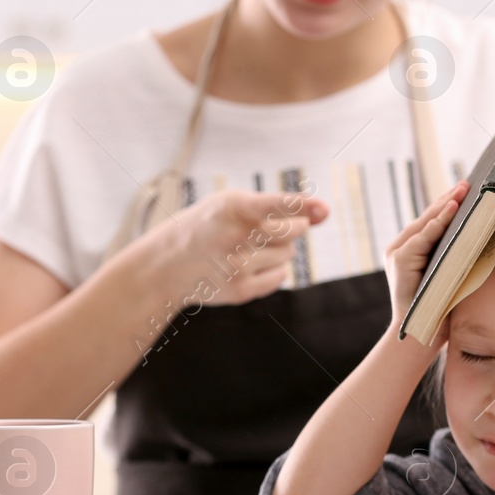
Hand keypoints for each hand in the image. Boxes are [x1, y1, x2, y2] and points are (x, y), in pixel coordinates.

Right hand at [135, 189, 328, 305]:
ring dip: (279, 248)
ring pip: (289, 254)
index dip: (302, 206)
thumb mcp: (232, 204)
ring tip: (249, 246)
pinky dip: (273, 269)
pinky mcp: (240, 290)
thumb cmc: (210, 225)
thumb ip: (278, 205)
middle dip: (293, 226)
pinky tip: (248, 264)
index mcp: (231, 207)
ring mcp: (238, 266)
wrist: (169, 264)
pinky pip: (281, 276)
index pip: (275, 205)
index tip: (323, 209)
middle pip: (293, 230)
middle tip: (269, 227)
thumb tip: (325, 213)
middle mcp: (235, 237)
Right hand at [383, 181, 467, 336]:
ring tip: (461, 191)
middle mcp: (400, 249)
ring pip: (424, 224)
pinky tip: (450, 211)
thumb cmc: (439, 310)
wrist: (421, 337)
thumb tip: (480, 238)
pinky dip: (435, 224)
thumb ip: (454, 257)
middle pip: (427, 219)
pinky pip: (420, 238)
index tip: (465, 191)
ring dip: (444, 206)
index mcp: (412, 251)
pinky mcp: (399, 262)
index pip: (431, 223)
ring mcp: (397, 255)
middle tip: (467, 183)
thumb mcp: (450, 277)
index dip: (447, 206)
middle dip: (447, 200)